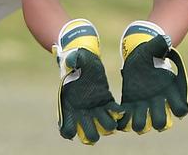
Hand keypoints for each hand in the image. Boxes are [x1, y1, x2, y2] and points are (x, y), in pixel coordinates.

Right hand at [54, 19, 122, 144]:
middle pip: (86, 132)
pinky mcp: (105, 99)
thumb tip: (72, 61)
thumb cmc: (77, 57)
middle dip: (94, 133)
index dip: (73, 131)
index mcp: (68, 104)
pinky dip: (116, 114)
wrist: (85, 55)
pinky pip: (111, 112)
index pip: (67, 128)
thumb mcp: (74, 58)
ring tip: (113, 121)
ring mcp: (93, 106)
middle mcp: (80, 110)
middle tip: (101, 127)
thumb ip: (73, 60)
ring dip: (107, 126)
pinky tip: (121, 110)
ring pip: (100, 125)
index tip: (81, 124)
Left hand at [118, 21, 187, 133]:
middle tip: (149, 110)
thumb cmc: (150, 52)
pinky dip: (123, 121)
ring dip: (138, 124)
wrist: (138, 56)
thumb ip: (161, 44)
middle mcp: (159, 102)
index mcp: (170, 90)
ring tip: (133, 113)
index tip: (169, 101)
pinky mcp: (130, 106)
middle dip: (157, 120)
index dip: (178, 109)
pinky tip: (121, 111)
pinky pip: (127, 122)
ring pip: (143, 127)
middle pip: (162, 123)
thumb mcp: (154, 47)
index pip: (181, 108)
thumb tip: (166, 40)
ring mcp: (144, 107)